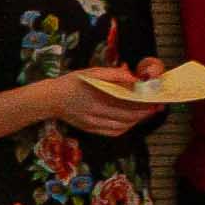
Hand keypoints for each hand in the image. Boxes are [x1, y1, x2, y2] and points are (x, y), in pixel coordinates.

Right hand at [50, 70, 164, 136]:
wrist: (50, 99)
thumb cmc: (72, 82)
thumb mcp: (91, 72)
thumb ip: (113, 74)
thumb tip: (134, 78)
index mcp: (97, 95)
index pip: (128, 102)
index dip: (144, 103)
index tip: (155, 100)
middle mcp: (95, 111)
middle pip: (127, 116)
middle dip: (144, 113)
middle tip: (154, 108)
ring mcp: (92, 122)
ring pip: (121, 126)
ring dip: (136, 121)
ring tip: (143, 114)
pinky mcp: (89, 129)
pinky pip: (112, 132)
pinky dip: (124, 128)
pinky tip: (129, 122)